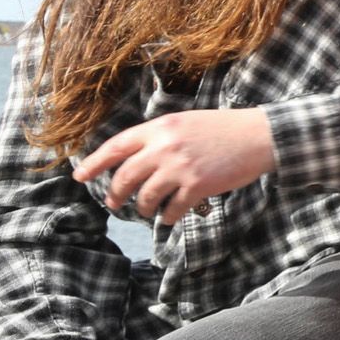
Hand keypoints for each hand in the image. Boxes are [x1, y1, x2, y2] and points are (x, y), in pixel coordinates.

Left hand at [75, 109, 275, 224]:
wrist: (260, 135)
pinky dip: (167, 217)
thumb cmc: (224, 129)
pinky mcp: (197, 185)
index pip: (115, 147)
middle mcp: (165, 146)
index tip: (79, 177)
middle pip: (125, 177)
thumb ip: (159, 137)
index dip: (93, 164)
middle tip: (113, 202)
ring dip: (142, 208)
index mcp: (160, 126)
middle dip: (115, 194)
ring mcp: (180, 167)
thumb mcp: (185, 122)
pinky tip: (169, 217)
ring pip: (145, 196)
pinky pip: (171, 209)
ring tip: (146, 211)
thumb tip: (133, 159)